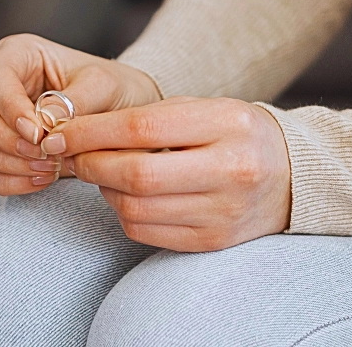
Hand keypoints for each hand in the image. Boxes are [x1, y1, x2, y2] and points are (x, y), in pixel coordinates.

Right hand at [0, 34, 161, 194]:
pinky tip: (39, 181)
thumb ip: (73, 103)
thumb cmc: (113, 91)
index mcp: (18, 53)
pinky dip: (1, 182)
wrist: (122, 116)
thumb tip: (41, 125)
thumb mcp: (104, 87)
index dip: (10, 110)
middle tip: (41, 155)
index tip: (38, 136)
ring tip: (48, 169)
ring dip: (1, 163)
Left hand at [52, 97, 291, 251]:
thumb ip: (151, 116)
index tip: (60, 133)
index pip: (141, 127)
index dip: (90, 131)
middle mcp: (230, 170)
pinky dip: (123, 213)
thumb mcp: (205, 109)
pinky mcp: (213, 242)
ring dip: (104, 189)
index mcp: (227, 125)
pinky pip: (147, 232)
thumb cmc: (235, 134)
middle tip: (73, 155)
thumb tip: (83, 135)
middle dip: (91, 164)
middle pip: (136, 174)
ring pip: (135, 208)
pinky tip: (125, 194)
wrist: (291, 175)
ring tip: (102, 171)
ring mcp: (223, 212)